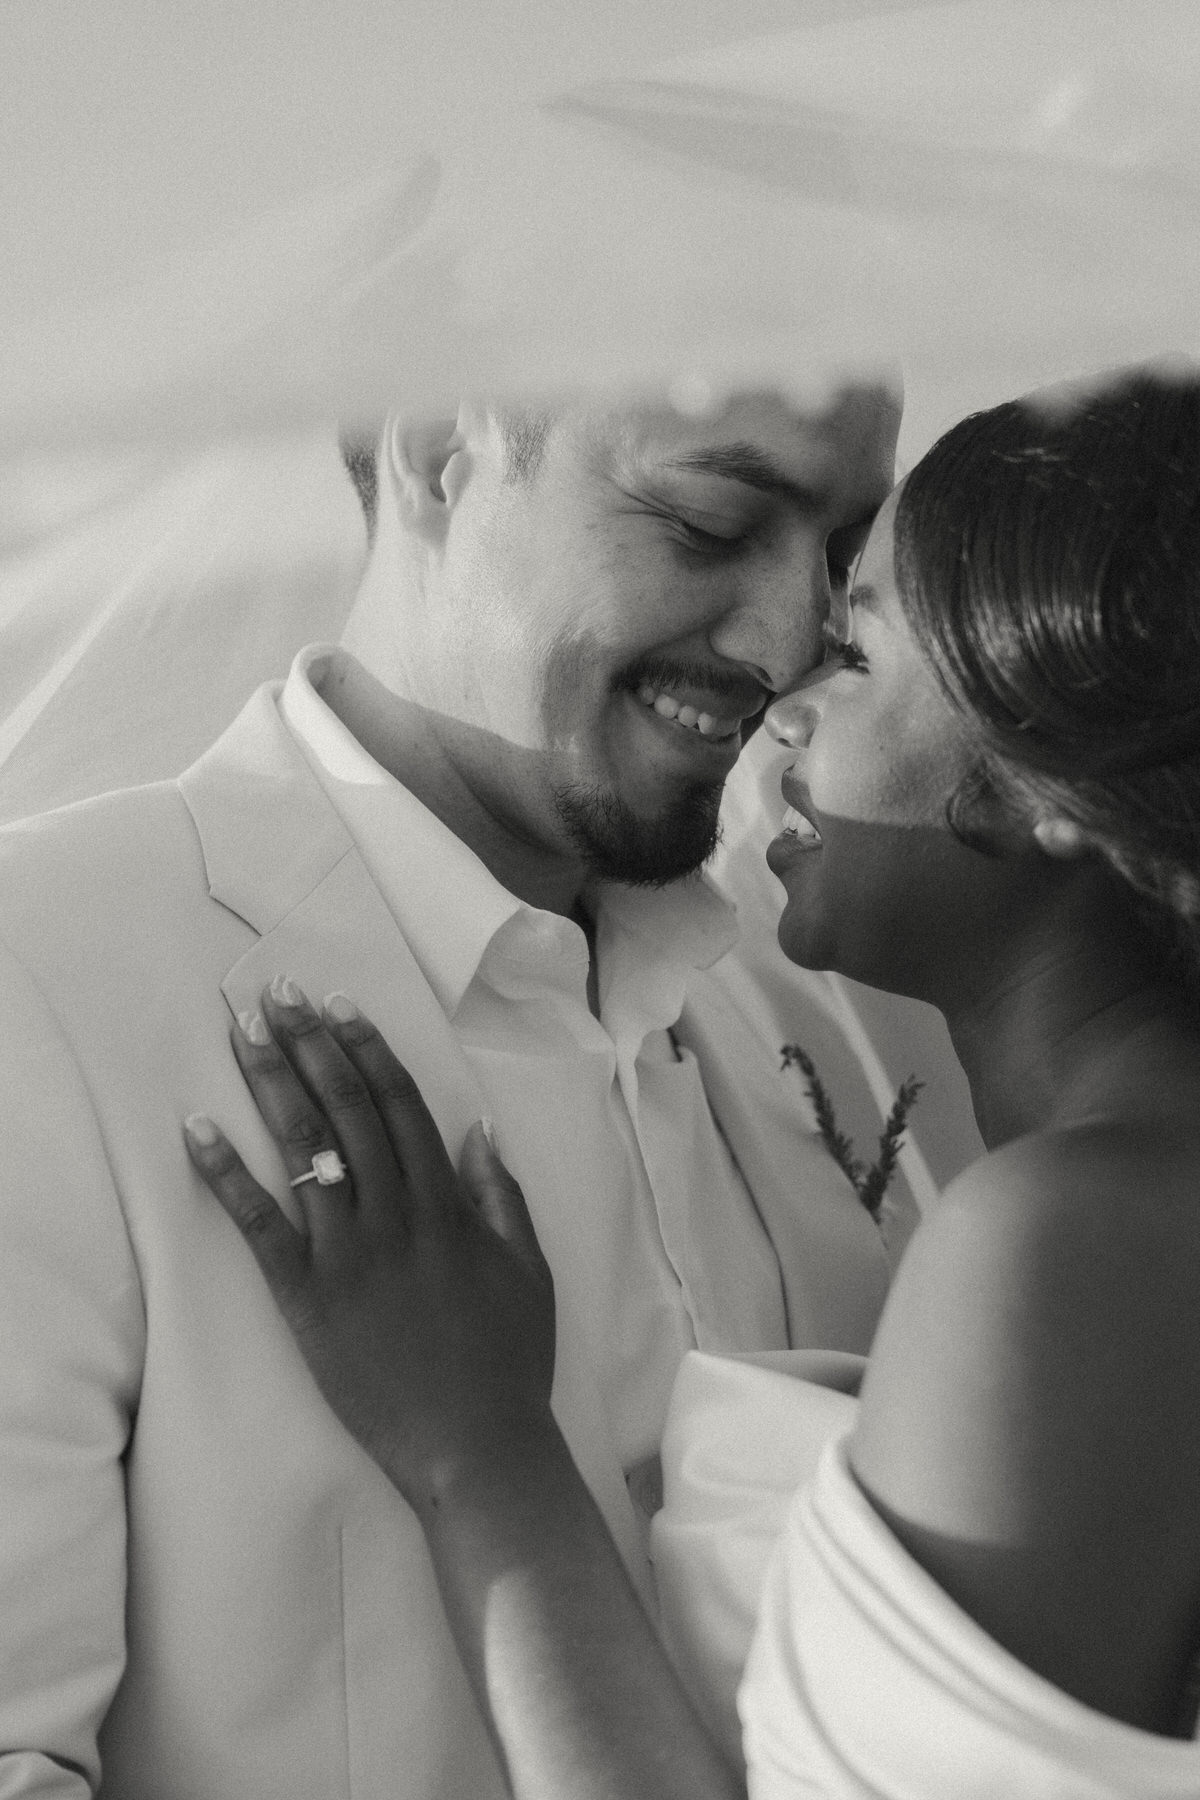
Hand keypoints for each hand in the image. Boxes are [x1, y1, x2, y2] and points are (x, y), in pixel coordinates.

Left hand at [183, 978, 556, 1516]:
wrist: (476, 1447)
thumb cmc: (508, 1361)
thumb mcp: (529, 1269)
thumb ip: (500, 1197)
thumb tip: (479, 1130)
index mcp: (446, 1206)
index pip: (401, 1106)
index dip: (368, 1050)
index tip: (341, 1005)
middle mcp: (394, 1215)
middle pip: (346, 1110)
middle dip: (312, 1044)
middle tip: (278, 992)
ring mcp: (347, 1255)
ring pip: (304, 1149)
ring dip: (270, 1083)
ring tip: (242, 1031)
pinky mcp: (307, 1298)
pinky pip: (260, 1225)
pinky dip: (227, 1175)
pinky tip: (197, 1130)